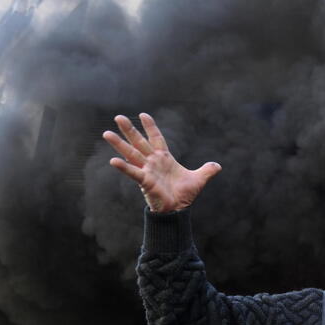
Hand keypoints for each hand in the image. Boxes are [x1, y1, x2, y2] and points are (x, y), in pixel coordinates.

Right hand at [103, 113, 220, 211]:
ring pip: (131, 154)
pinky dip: (124, 167)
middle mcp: (153, 162)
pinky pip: (132, 172)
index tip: (144, 115)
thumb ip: (207, 170)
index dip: (151, 127)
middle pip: (139, 142)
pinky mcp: (144, 181)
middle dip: (130, 130)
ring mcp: (147, 170)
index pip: (157, 138)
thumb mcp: (198, 179)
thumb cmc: (184, 195)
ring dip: (119, 144)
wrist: (179, 209)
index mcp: (164, 158)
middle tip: (118, 117)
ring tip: (106, 133)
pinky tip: (113, 160)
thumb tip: (218, 166)